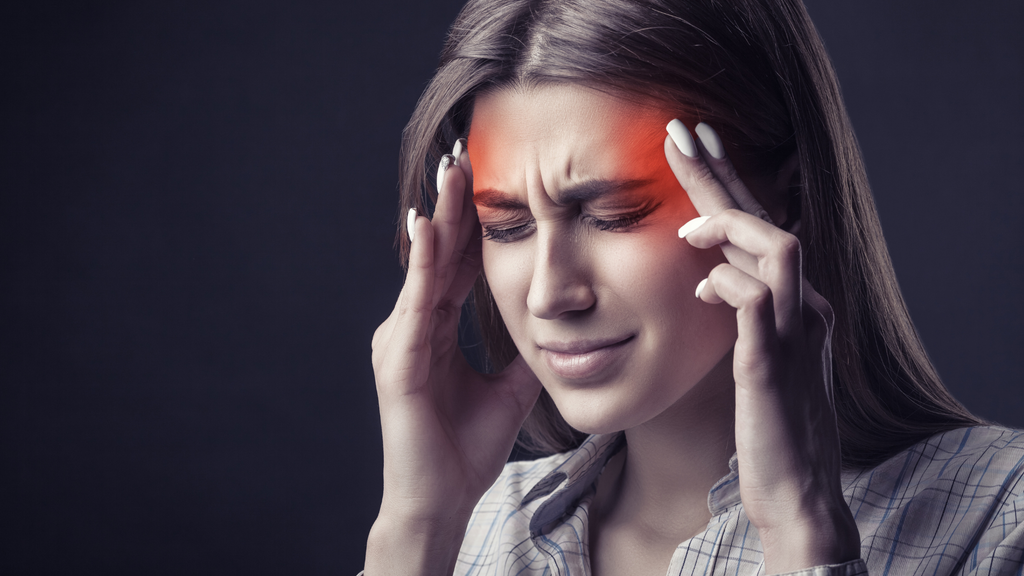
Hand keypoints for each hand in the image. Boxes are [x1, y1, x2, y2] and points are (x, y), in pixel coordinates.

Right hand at [367, 141, 542, 574]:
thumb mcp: (509, 389)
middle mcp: (415, 326)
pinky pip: (415, 302)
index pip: (456, 263)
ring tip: (451, 173)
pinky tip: (432, 227)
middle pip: (439, 254)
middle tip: (464, 155)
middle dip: (454, 205)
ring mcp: (401, 340)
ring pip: (424, 267)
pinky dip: (423, 263)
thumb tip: (551, 327)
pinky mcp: (398, 360)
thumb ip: (522, 353)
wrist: (441, 497)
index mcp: (438, 329)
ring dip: (439, 218)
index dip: (471, 223)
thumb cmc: (465, 447)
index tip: (486, 181)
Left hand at [664, 121, 859, 572]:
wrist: (795, 489)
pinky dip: (725, 284)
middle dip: (722, 175)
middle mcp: (804, 307)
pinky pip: (755, 303)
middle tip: (680, 133)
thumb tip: (707, 275)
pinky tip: (700, 287)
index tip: (695, 144)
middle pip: (768, 221)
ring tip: (687, 226)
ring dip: (729, 226)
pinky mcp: (773, 365)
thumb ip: (737, 312)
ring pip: (779, 248)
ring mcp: (794, 333)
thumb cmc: (768, 426)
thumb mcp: (752, 355)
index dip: (729, 184)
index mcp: (794, 304)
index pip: (762, 229)